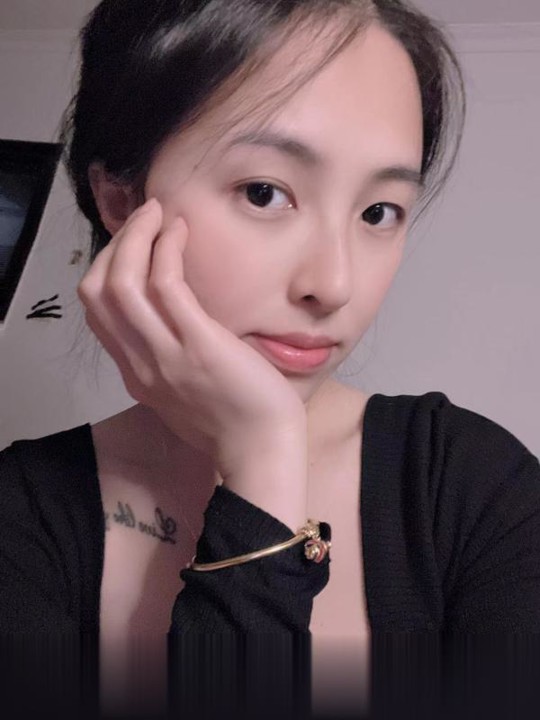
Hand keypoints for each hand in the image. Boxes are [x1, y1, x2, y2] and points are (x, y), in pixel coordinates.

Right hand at [78, 198, 305, 477]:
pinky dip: (166, 248)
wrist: (261, 453)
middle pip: (97, 292)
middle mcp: (140, 363)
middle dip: (114, 246)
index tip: (134, 245)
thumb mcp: (188, 391)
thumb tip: (179, 324)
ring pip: (121, 282)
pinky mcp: (198, 345)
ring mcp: (165, 355)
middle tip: (144, 220)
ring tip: (158, 213)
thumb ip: (172, 359)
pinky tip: (181, 231)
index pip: (99, 312)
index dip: (107, 269)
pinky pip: (165, 285)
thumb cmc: (236, 421)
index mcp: (138, 374)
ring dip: (135, 237)